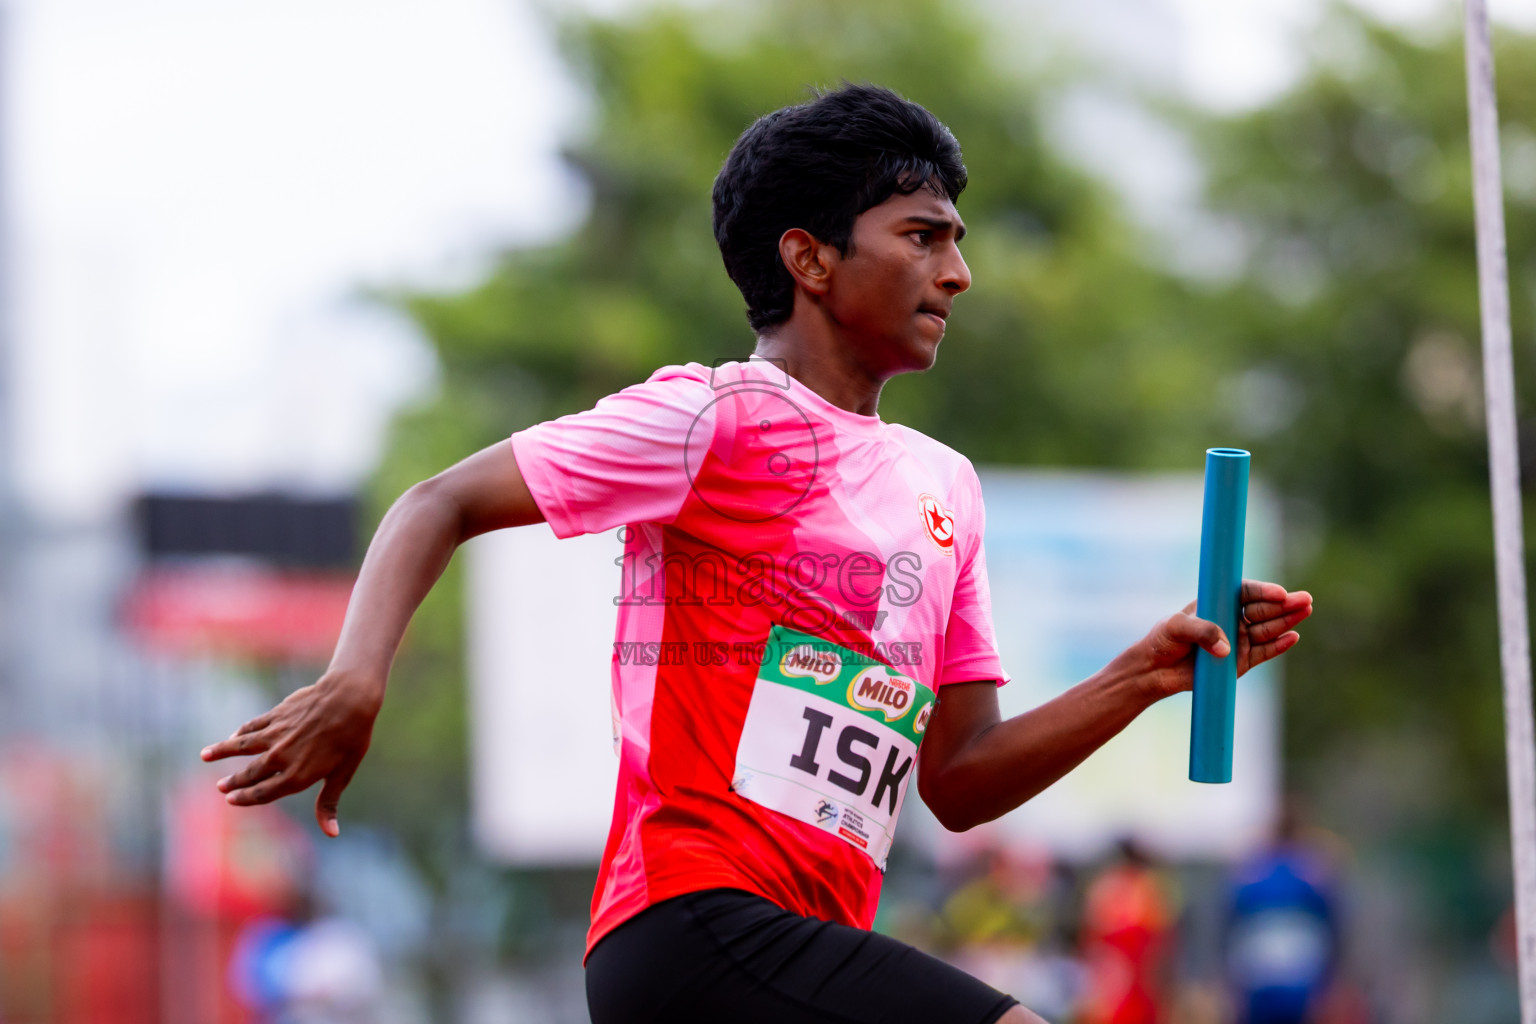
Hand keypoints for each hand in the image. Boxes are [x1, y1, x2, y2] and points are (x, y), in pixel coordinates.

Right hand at [200, 671, 382, 836]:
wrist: (348, 698)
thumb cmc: (351, 737)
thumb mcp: (343, 774)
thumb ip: (329, 803)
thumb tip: (331, 834)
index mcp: (297, 775)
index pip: (263, 793)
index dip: (245, 798)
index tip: (231, 800)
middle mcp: (280, 757)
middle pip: (250, 773)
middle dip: (233, 782)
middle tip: (220, 787)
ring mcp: (275, 734)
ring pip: (241, 746)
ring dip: (222, 751)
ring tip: (204, 755)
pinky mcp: (276, 715)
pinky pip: (252, 726)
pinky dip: (240, 732)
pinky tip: (232, 736)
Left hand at [1134, 580, 1312, 700]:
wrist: (1157, 669)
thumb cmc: (1163, 640)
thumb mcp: (1176, 627)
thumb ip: (1202, 631)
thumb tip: (1227, 647)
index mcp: (1218, 602)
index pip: (1246, 592)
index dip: (1264, 591)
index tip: (1278, 593)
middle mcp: (1232, 619)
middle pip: (1263, 609)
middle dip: (1285, 604)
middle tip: (1305, 600)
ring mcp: (1239, 640)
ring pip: (1268, 629)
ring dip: (1287, 621)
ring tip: (1305, 612)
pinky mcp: (1241, 662)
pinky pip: (1264, 652)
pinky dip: (1278, 646)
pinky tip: (1293, 637)